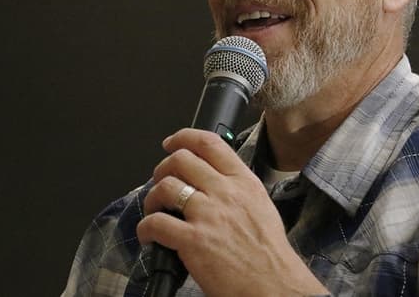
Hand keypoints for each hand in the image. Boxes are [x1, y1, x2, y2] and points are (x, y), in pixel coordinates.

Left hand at [137, 128, 328, 296]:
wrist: (273, 285)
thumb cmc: (268, 253)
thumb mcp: (261, 206)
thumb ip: (237, 188)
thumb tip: (212, 180)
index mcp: (243, 182)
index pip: (209, 143)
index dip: (183, 137)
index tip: (172, 143)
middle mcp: (225, 192)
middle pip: (181, 160)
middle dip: (162, 169)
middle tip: (161, 181)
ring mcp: (208, 215)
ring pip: (165, 187)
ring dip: (152, 198)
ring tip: (155, 210)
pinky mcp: (192, 241)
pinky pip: (155, 223)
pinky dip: (145, 228)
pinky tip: (150, 235)